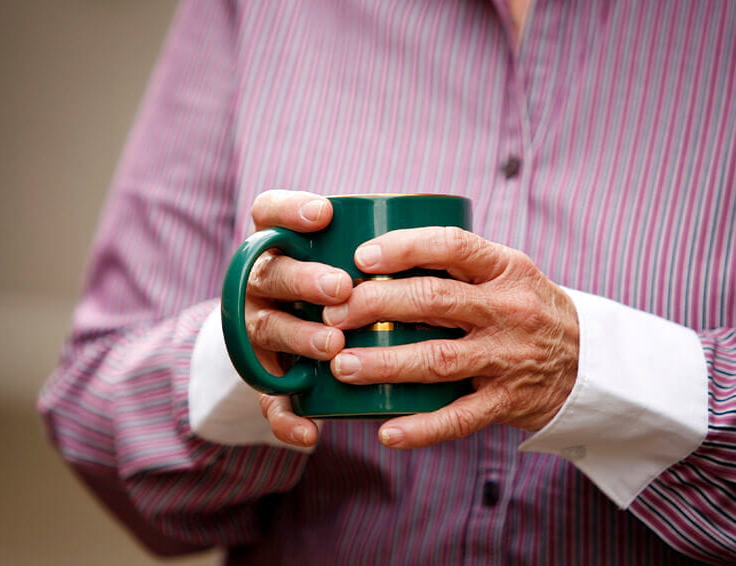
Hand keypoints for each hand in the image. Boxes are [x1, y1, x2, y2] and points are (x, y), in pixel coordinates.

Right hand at [245, 190, 350, 446]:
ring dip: (298, 337)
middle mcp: (261, 284)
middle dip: (304, 280)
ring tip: (332, 346)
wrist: (294, 339)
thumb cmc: (338, 286)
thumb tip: (435, 228)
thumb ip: (372, 245)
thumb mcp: (345, 258)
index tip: (324, 214)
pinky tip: (309, 431)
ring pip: (267, 329)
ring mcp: (258, 328)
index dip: (289, 210)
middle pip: (270, 274)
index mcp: (278, 245)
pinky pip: (267, 399)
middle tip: (340, 289)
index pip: (268, 213)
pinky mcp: (264, 376)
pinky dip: (286, 417)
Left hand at [322, 227, 579, 448]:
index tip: (360, 257)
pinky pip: (460, 418)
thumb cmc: (525, 309)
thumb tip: (370, 258)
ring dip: (385, 364)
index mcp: (505, 269)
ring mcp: (509, 358)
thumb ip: (455, 265)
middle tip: (332, 314)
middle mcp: (509, 310)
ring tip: (342, 366)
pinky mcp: (508, 402)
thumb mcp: (506, 274)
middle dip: (376, 305)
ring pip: (438, 360)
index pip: (452, 246)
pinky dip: (421, 428)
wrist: (590, 363)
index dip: (403, 248)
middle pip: (434, 301)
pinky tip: (385, 432)